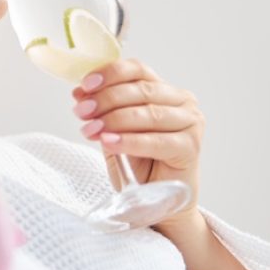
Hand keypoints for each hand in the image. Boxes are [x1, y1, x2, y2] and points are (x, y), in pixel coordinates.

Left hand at [71, 58, 204, 226]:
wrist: (158, 199)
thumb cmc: (139, 162)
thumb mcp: (113, 130)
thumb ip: (100, 110)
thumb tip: (78, 92)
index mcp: (164, 90)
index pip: (137, 70)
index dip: (110, 73)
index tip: (85, 85)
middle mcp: (182, 102)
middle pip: (140, 91)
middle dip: (105, 100)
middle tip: (82, 111)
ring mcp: (190, 123)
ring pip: (147, 114)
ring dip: (113, 120)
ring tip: (90, 129)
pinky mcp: (191, 148)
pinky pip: (156, 141)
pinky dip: (129, 141)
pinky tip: (108, 143)